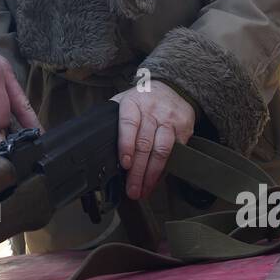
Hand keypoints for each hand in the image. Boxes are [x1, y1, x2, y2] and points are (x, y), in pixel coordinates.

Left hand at [111, 81, 194, 200]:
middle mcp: (153, 111)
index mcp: (133, 103)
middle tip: (131, 189)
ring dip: (151, 174)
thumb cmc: (142, 100)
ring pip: (161, 150)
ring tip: (143, 190)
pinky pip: (174, 154)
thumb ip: (113, 118)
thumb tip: (95, 143)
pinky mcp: (184, 129)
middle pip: (144, 143)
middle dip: (137, 170)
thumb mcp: (124, 101)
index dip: (126, 144)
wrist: (173, 88)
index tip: (124, 163)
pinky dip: (164, 170)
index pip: (129, 124)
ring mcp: (170, 120)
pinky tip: (156, 181)